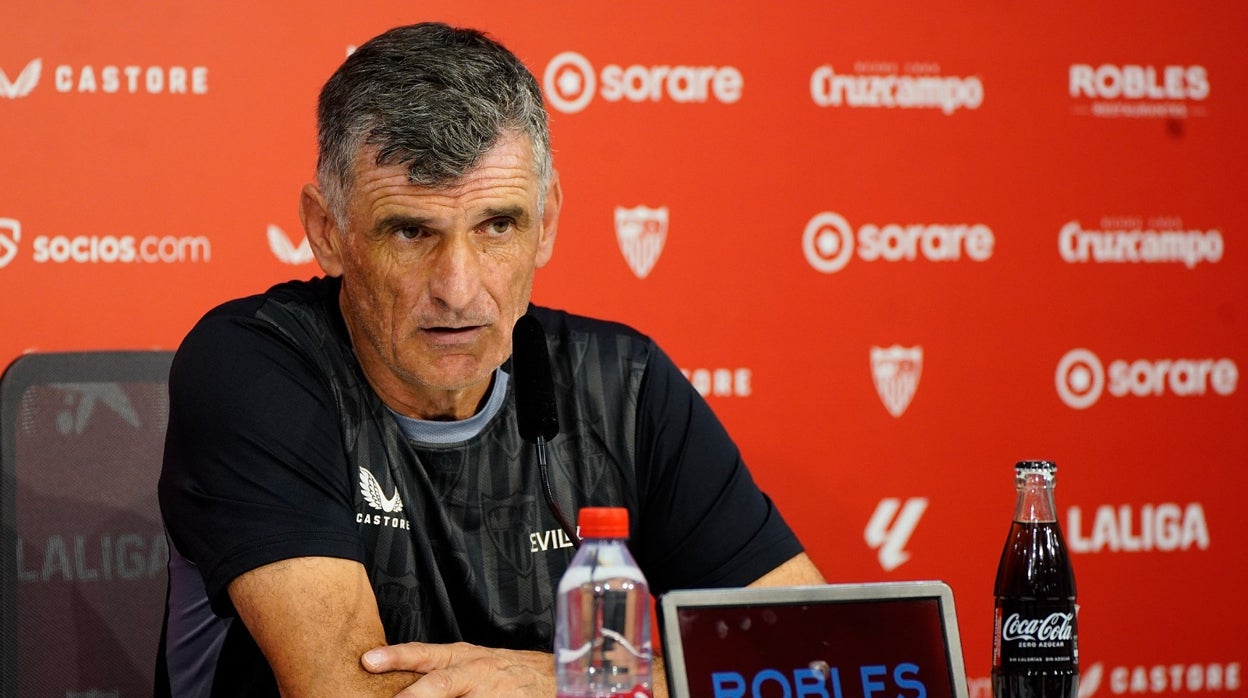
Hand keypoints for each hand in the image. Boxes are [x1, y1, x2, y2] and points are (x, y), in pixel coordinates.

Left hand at [361, 641, 554, 696]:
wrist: (550, 677)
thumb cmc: (502, 671)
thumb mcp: (470, 661)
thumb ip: (438, 669)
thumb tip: (397, 682)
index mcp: (462, 658)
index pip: (424, 654)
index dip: (396, 656)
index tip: (369, 661)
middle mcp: (473, 673)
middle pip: (439, 683)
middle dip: (415, 694)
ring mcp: (488, 695)